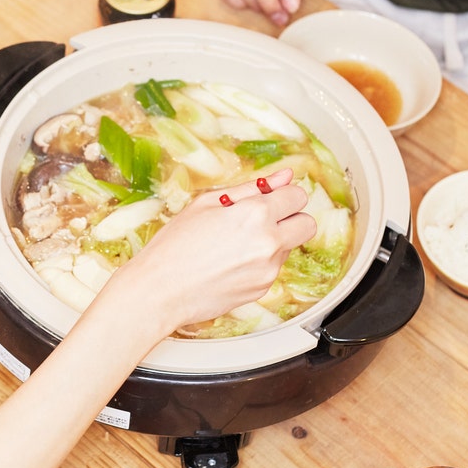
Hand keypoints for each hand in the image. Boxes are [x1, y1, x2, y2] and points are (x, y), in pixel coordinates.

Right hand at [109, 169, 314, 334]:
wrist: (160, 290)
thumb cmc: (174, 246)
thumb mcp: (207, 204)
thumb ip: (251, 188)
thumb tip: (283, 176)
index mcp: (256, 214)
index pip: (297, 196)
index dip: (283, 195)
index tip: (271, 199)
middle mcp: (269, 242)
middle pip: (307, 224)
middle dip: (291, 218)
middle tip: (263, 220)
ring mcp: (268, 269)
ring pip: (290, 247)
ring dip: (273, 242)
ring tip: (234, 245)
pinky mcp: (262, 290)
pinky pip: (272, 269)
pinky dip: (258, 263)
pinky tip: (230, 263)